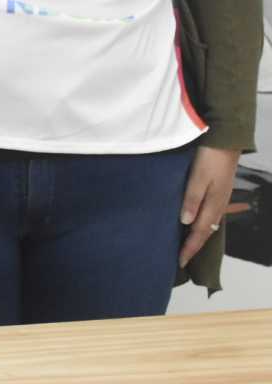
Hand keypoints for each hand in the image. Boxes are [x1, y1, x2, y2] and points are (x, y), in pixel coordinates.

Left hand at [179, 145, 241, 266]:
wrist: (226, 142)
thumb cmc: (209, 159)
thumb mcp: (198, 178)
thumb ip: (192, 200)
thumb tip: (186, 223)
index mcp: (213, 205)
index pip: (199, 233)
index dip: (189, 248)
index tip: (179, 262)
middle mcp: (218, 206)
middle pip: (204, 232)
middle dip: (193, 247)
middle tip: (181, 259)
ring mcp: (220, 199)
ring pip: (208, 225)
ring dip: (197, 237)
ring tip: (185, 245)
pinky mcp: (218, 193)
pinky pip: (209, 216)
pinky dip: (201, 225)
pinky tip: (193, 223)